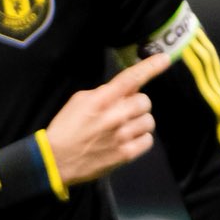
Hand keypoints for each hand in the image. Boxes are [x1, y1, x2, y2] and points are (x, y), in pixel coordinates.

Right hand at [46, 50, 172, 185]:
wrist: (55, 161)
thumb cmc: (65, 129)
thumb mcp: (78, 102)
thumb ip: (102, 94)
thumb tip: (123, 91)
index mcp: (100, 100)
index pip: (130, 79)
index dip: (150, 67)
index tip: (164, 59)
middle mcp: (114, 116)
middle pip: (144, 101)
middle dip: (135, 105)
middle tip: (122, 112)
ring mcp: (122, 136)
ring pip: (148, 121)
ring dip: (138, 123)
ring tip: (122, 129)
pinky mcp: (126, 154)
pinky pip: (148, 140)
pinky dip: (139, 139)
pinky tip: (125, 141)